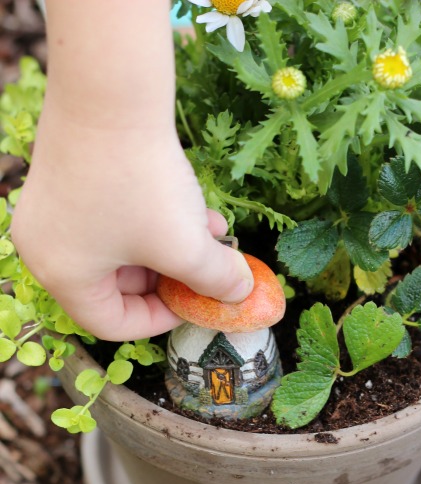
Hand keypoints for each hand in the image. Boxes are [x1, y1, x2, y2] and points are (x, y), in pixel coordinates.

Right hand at [12, 112, 253, 341]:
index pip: (113, 324)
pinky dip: (156, 220)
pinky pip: (117, 217)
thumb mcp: (186, 244)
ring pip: (125, 249)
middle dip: (175, 278)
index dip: (162, 321)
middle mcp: (48, 247)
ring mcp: (55, 210)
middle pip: (120, 286)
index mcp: (62, 274)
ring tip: (216, 234)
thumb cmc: (142, 180)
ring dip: (174, 246)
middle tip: (210, 269)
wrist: (112, 89)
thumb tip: (239, 295)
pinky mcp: (70, 179)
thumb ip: (217, 280)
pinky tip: (198, 208)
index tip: (198, 305)